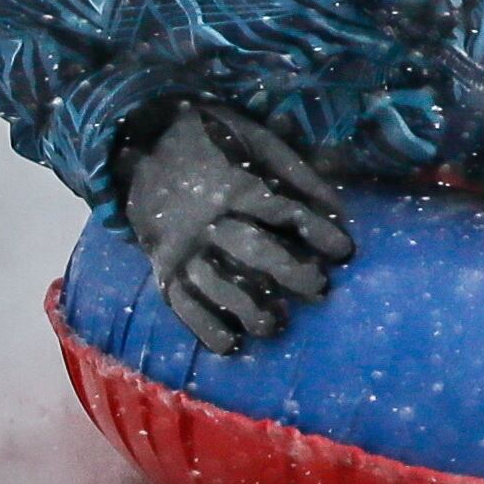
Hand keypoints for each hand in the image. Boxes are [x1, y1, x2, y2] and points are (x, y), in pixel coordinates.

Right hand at [119, 104, 352, 354]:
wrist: (138, 142)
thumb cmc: (213, 141)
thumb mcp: (256, 139)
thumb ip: (297, 171)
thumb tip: (338, 207)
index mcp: (235, 185)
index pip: (284, 212)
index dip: (318, 231)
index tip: (345, 251)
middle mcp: (207, 221)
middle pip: (253, 251)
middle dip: (290, 274)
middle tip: (318, 289)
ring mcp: (181, 247)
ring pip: (216, 284)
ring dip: (248, 309)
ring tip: (275, 325)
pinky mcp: (161, 266)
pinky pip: (181, 302)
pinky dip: (204, 327)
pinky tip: (230, 344)